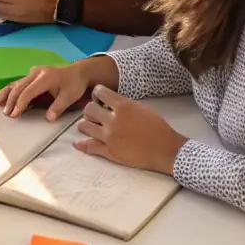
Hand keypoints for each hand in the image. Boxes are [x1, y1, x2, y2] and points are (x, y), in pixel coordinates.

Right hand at [0, 54, 118, 119]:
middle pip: (19, 87)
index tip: (15, 114)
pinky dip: (10, 90)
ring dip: (6, 94)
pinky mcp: (32, 75)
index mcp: (45, 77)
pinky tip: (2, 97)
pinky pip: (18, 82)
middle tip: (6, 114)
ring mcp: (33, 73)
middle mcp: (36, 73)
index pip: (28, 91)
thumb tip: (49, 118)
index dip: (20, 103)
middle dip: (11, 101)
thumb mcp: (70, 96)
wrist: (78, 72)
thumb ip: (58, 106)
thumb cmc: (74, 84)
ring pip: (16, 83)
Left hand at [74, 87, 188, 174]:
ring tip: (90, 127)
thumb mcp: (143, 109)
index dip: (97, 94)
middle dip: (90, 110)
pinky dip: (82, 145)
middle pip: (88, 109)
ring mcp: (109, 137)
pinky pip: (89, 147)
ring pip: (84, 126)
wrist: (166, 150)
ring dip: (85, 125)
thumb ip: (125, 105)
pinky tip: (78, 143)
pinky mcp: (109, 151)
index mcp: (123, 106)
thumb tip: (112, 104)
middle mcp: (113, 120)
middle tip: (95, 114)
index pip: (100, 92)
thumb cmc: (159, 128)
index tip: (99, 98)